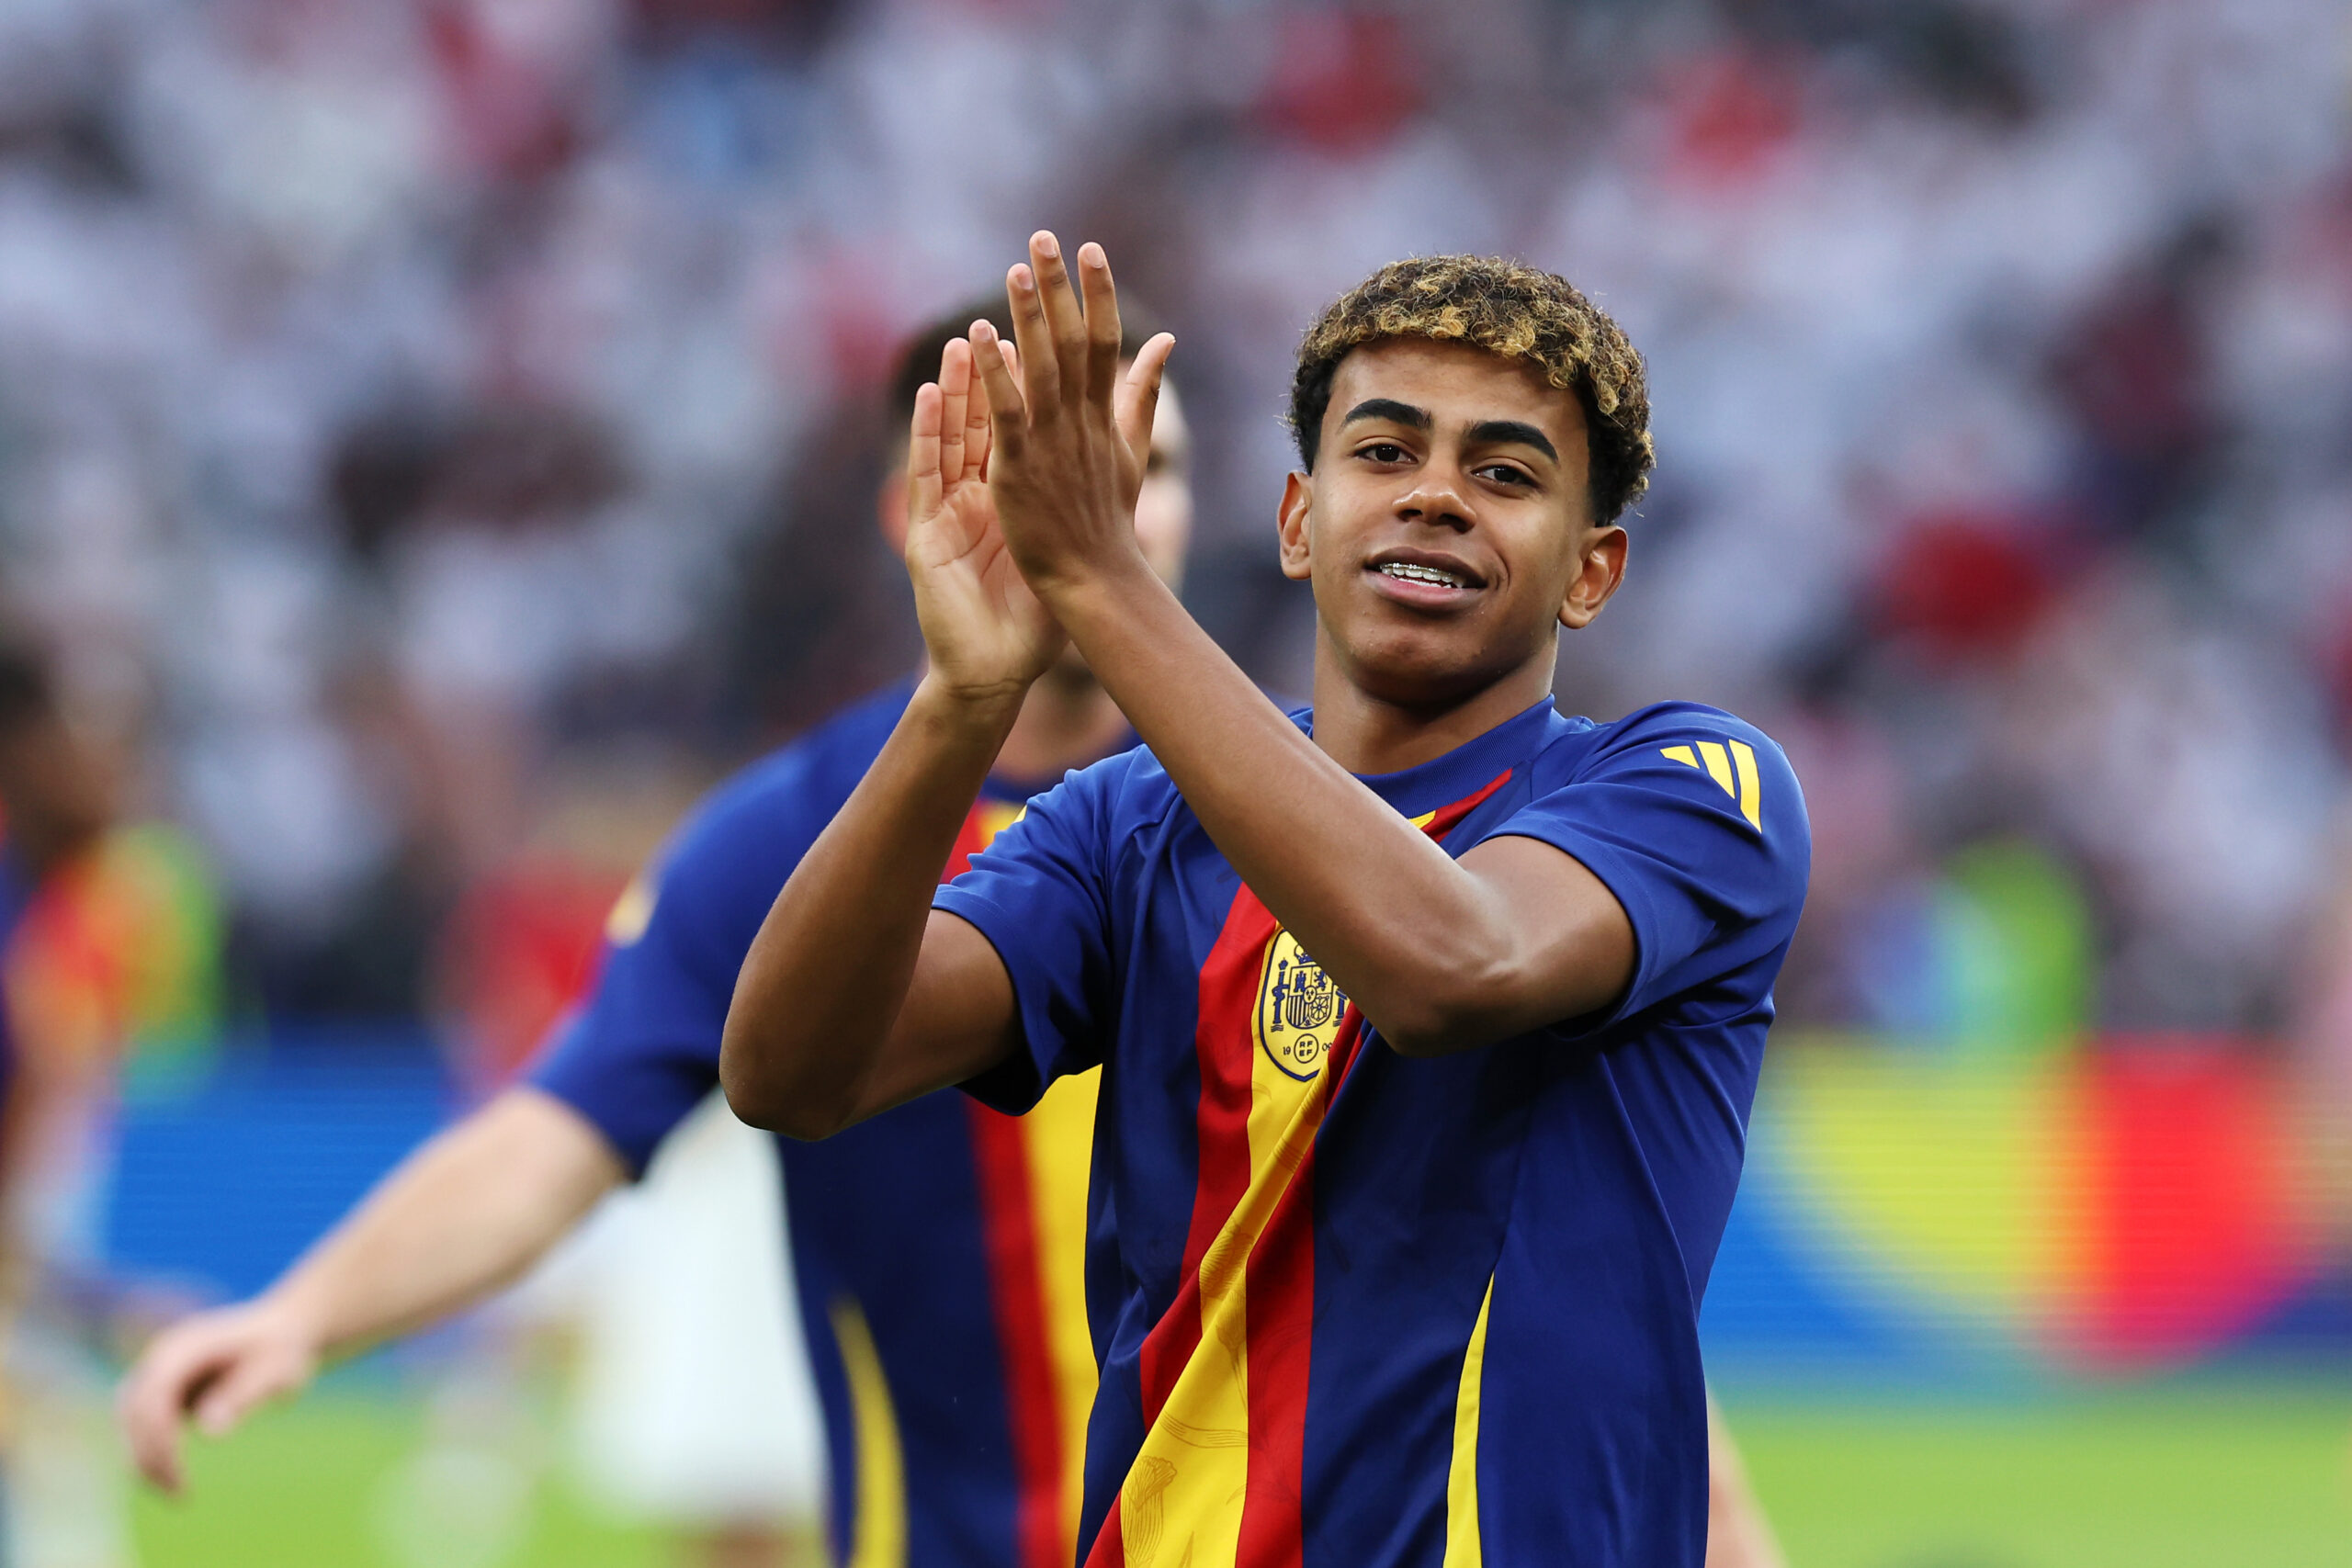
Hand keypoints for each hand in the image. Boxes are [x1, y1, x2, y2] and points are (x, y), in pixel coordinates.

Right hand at [118, 1296, 322, 1493]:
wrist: (280, 1333)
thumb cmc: (280, 1351)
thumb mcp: (275, 1371)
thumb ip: (244, 1395)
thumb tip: (210, 1430)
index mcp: (184, 1347)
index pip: (153, 1398)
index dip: (159, 1440)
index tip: (180, 1477)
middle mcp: (162, 1356)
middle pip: (134, 1412)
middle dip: (150, 1456)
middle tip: (180, 1495)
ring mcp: (157, 1371)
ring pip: (129, 1421)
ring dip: (144, 1459)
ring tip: (177, 1493)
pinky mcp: (161, 1388)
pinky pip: (141, 1424)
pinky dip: (150, 1452)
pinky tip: (173, 1478)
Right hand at [905, 334, 1067, 707]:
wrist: (995, 671)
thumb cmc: (1030, 621)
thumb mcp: (1064, 555)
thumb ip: (1083, 509)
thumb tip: (1120, 470)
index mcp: (1008, 499)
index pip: (1015, 429)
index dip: (1026, 384)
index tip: (1041, 335)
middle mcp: (975, 497)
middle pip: (982, 421)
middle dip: (990, 368)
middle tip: (1002, 317)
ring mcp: (949, 511)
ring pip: (951, 437)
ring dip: (958, 388)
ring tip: (965, 339)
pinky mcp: (928, 531)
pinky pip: (928, 474)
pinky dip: (930, 433)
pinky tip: (934, 395)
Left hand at [971, 232, 1174, 599]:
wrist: (1096, 579)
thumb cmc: (1108, 520)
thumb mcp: (1132, 450)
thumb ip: (1144, 394)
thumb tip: (1165, 340)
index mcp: (1104, 416)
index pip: (1104, 342)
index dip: (1098, 293)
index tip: (1091, 248)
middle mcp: (1081, 421)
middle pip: (1072, 342)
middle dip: (1059, 287)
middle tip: (1043, 237)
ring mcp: (1052, 442)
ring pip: (1042, 366)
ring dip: (1029, 315)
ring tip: (1016, 268)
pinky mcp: (1020, 465)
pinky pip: (1008, 408)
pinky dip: (995, 370)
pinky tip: (978, 334)